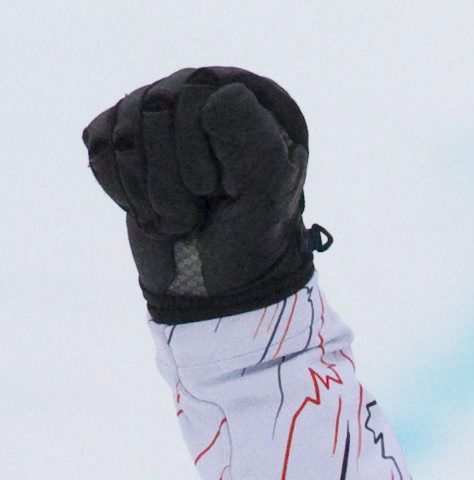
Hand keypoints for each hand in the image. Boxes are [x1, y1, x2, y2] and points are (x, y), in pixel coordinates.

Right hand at [83, 67, 323, 324]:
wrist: (218, 286)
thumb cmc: (251, 238)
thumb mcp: (268, 196)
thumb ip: (256, 142)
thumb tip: (219, 93)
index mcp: (244, 95)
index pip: (196, 93)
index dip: (201, 154)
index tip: (228, 190)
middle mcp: (197, 91)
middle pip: (154, 107)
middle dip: (173, 178)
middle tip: (201, 209)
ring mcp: (154, 112)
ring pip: (123, 131)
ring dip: (150, 192)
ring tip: (181, 217)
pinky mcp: (118, 139)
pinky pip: (99, 149)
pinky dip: (123, 191)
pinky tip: (152, 209)